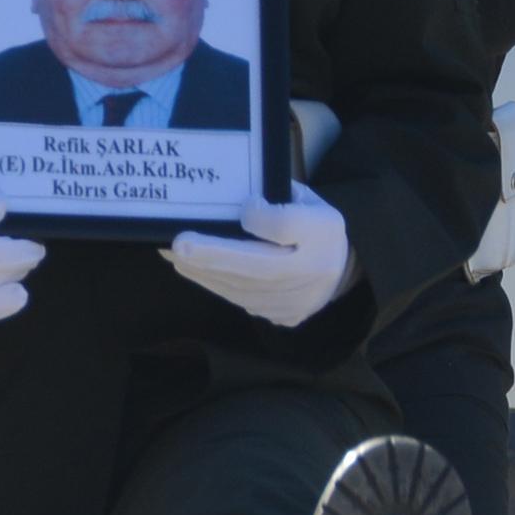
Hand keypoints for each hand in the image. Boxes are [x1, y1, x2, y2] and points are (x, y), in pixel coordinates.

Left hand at [164, 194, 354, 328]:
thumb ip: (279, 198)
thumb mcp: (306, 201)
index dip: (262, 219)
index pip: (288, 226)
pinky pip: (244, 300)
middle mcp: (313, 274)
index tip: (245, 208)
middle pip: (258, 266)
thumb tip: (243, 207)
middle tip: (179, 245)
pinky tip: (194, 270)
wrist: (338, 270)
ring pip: (244, 289)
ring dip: (206, 272)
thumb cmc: (314, 226)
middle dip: (213, 256)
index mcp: (323, 234)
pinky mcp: (283, 316)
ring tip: (176, 256)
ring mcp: (298, 301)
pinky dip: (216, 284)